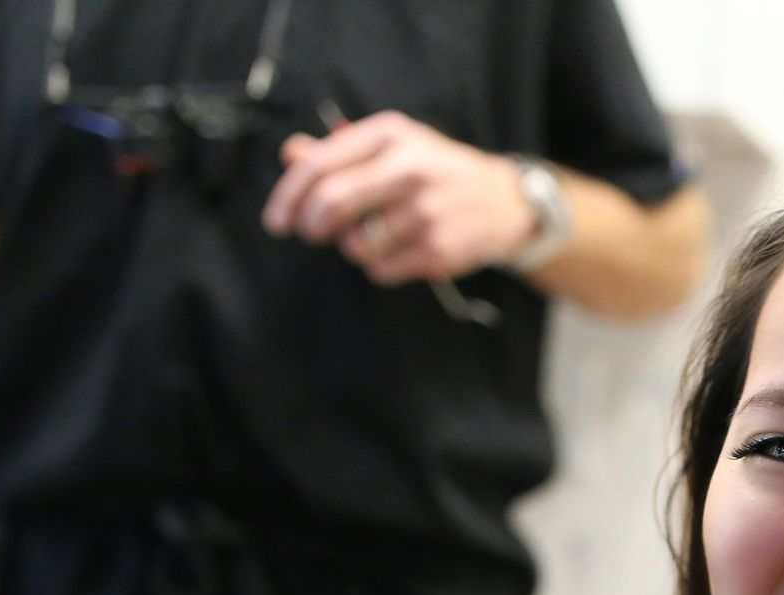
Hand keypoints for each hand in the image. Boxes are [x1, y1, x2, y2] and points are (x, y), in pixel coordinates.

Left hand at [262, 110, 538, 285]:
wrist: (506, 202)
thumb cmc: (438, 172)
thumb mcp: (394, 148)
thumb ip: (340, 152)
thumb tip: (291, 155)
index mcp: (391, 135)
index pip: (321, 166)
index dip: (289, 197)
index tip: (277, 220)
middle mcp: (409, 168)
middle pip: (331, 204)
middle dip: (311, 225)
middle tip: (311, 232)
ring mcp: (426, 211)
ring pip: (355, 244)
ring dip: (355, 247)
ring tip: (379, 235)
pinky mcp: (437, 250)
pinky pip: (380, 270)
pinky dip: (380, 266)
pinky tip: (402, 251)